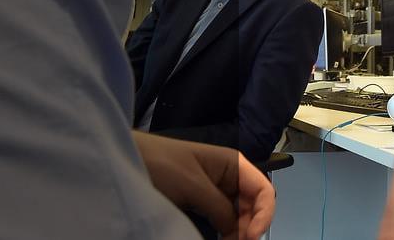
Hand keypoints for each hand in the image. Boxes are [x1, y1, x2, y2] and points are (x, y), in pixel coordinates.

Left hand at [131, 131, 274, 239]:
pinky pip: (223, 218)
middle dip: (250, 225)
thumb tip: (236, 231)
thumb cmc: (161, 165)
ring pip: (239, 214)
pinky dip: (226, 230)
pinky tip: (221, 238)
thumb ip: (220, 208)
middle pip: (253, 205)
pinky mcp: (202, 201)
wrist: (129, 160)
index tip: (250, 237)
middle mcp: (230, 176)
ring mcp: (216, 189)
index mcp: (234, 164)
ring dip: (239, 230)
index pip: (264, 190)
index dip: (264, 214)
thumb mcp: (194, 186)